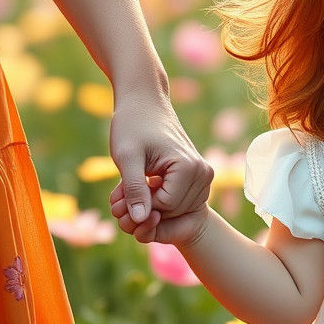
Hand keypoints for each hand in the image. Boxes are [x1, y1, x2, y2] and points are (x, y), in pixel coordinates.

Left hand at [108, 93, 213, 224]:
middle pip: (172, 211)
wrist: (145, 103)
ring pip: (176, 209)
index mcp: (189, 168)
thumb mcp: (127, 157)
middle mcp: (204, 173)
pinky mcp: (198, 175)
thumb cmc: (132, 125)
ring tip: (130, 187)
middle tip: (119, 193)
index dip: (139, 204)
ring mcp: (204, 175)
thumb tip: (140, 220)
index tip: (120, 193)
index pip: (165, 207)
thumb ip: (134, 190)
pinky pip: (179, 201)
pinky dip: (159, 199)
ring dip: (151, 205)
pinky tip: (144, 184)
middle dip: (144, 207)